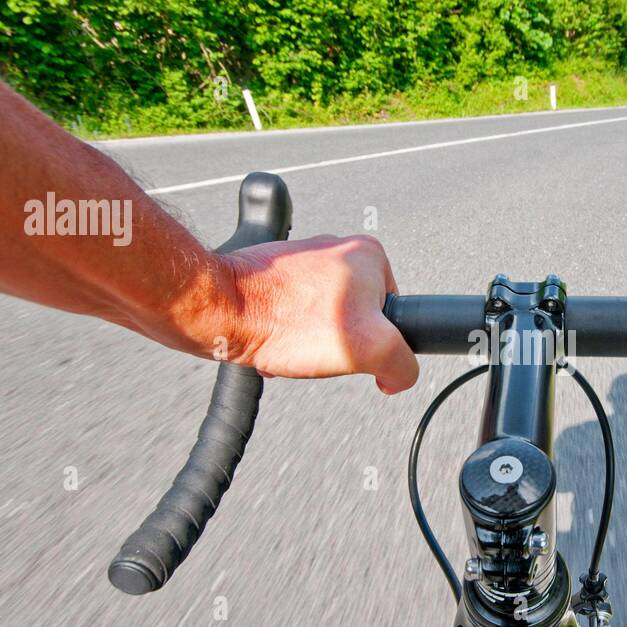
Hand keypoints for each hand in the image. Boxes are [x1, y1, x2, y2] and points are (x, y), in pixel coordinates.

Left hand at [185, 234, 418, 392]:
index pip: (393, 313)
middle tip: (319, 349)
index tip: (353, 349)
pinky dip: (289, 333)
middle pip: (359, 315)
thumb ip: (401, 365)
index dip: (378, 342)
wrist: (224, 312)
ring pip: (324, 316)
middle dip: (339, 342)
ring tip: (294, 346)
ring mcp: (304, 259)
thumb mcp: (370, 349)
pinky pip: (296, 312)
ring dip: (310, 341)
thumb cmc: (288, 320)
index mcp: (370, 255)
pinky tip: (278, 342)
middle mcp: (338, 249)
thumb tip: (397, 376)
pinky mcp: (276, 273)